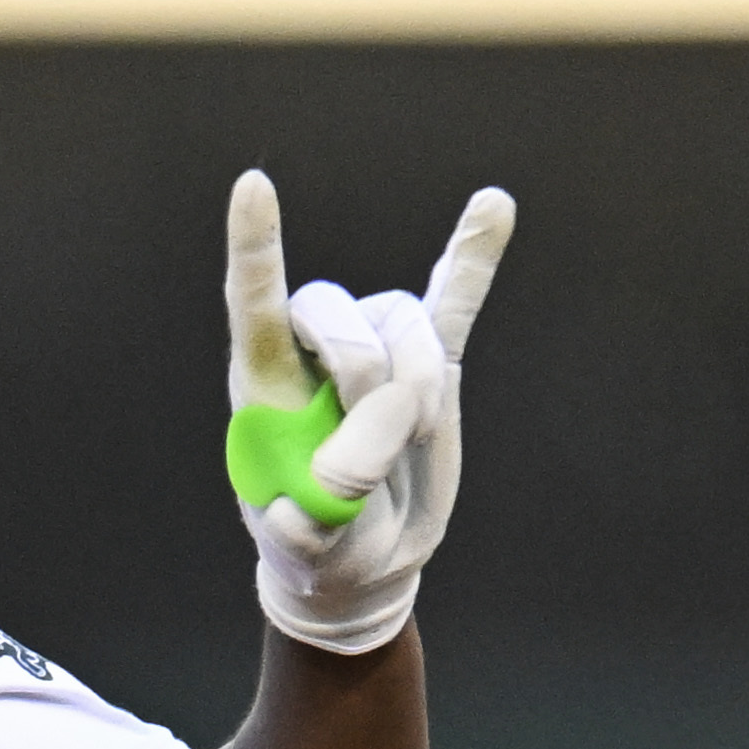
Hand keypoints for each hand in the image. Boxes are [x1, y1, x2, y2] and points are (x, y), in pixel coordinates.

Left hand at [220, 171, 514, 654]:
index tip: (254, 187)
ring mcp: (379, 350)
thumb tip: (374, 434)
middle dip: (366, 385)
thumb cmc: (317, 546)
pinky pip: (456, 300)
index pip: (255, 305)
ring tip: (408, 442)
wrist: (364, 561)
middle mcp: (317, 350)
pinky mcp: (434, 365)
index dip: (257, 249)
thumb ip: (329, 499)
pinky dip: (473, 258)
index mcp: (264, 385)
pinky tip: (494, 208)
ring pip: (408, 329)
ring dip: (418, 391)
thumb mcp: (311, 544)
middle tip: (368, 464)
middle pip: (343, 319)